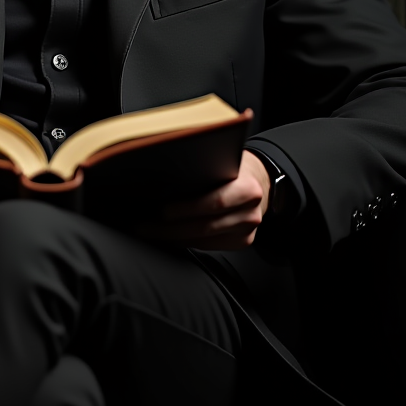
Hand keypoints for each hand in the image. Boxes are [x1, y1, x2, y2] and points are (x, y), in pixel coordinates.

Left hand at [138, 149, 270, 250]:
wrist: (261, 180)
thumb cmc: (237, 167)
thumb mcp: (225, 160)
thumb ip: (205, 169)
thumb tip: (167, 177)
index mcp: (248, 189)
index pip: (214, 202)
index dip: (186, 209)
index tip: (161, 211)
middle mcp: (250, 213)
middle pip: (205, 226)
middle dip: (170, 229)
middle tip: (144, 226)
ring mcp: (247, 231)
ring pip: (203, 240)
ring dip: (173, 238)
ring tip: (150, 232)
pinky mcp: (241, 242)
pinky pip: (208, 245)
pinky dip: (186, 241)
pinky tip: (168, 236)